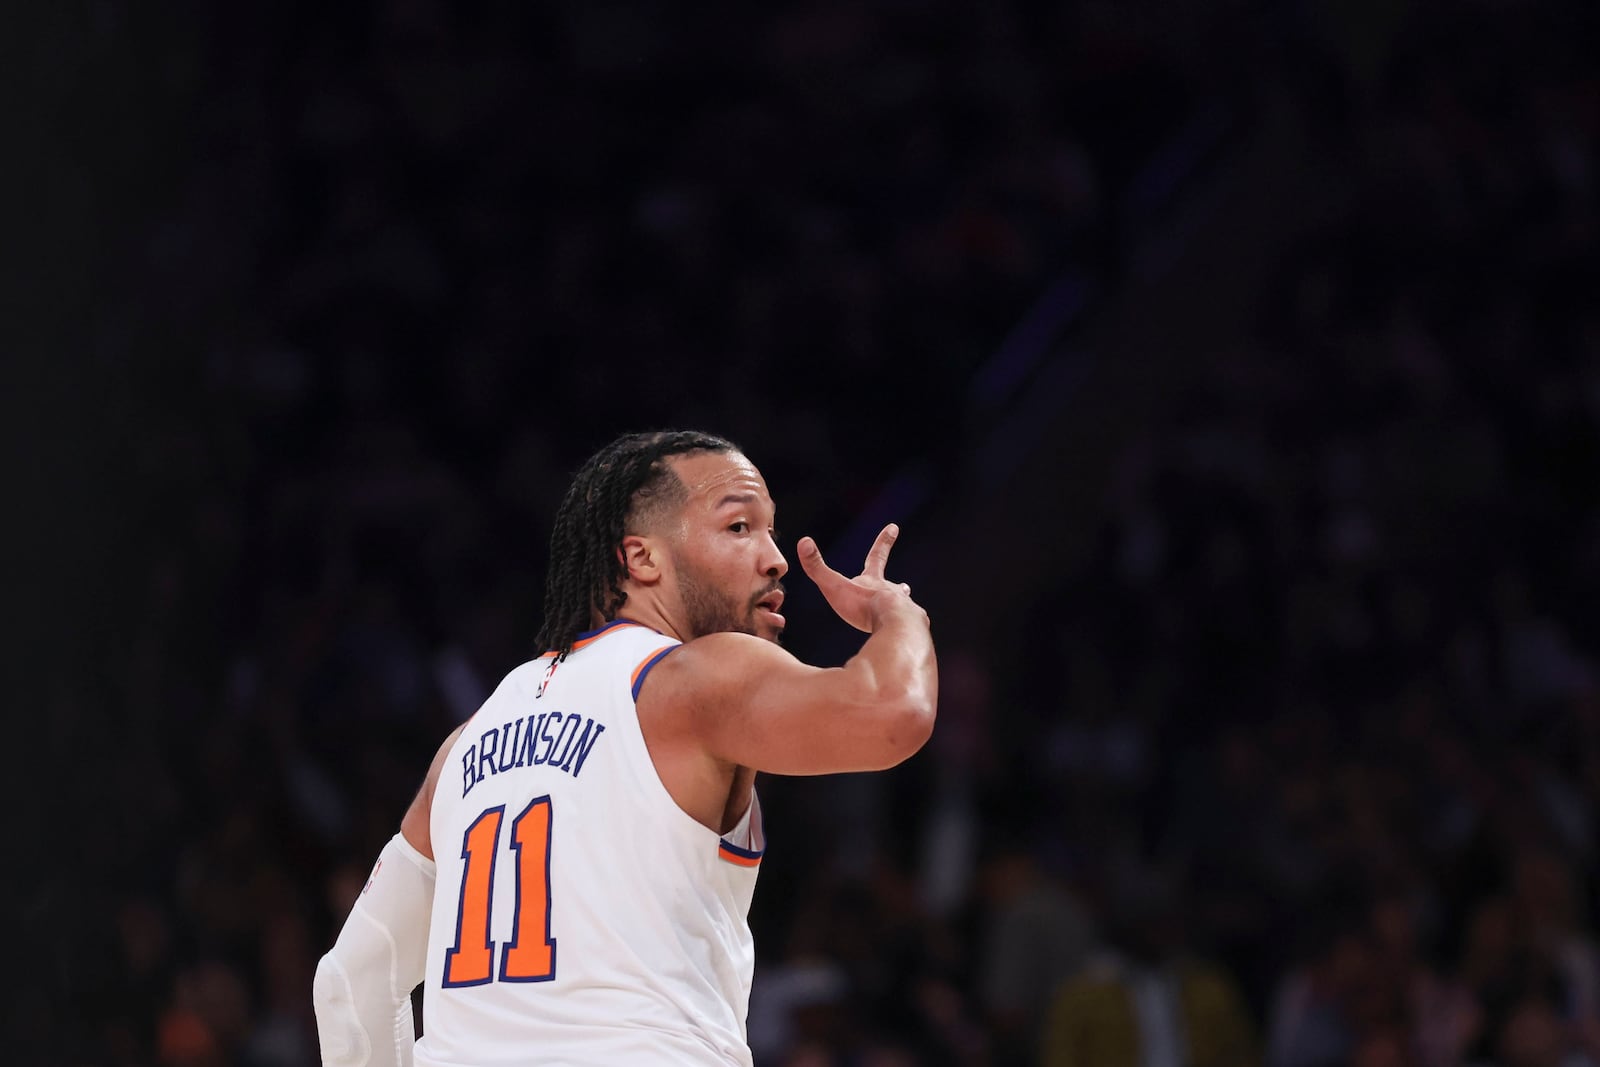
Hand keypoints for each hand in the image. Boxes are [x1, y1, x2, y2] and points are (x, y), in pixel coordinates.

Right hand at [797, 523, 916, 632]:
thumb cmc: (862, 607)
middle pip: (893, 586)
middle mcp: (891, 592)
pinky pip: (909, 628)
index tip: (894, 527)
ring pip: (903, 607)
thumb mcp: (833, 586)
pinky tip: (904, 636)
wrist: (894, 626)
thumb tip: (803, 541)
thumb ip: (816, 567)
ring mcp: (904, 609)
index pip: (877, 555)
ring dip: (901, 607)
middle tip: (904, 586)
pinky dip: (906, 630)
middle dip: (895, 587)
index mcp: (873, 581)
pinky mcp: (912, 626)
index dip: (884, 541)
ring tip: (902, 612)